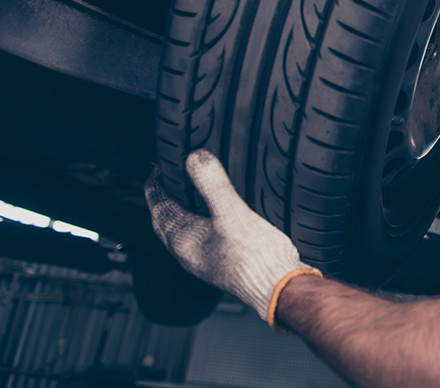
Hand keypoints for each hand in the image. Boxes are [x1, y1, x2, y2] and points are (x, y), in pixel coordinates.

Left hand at [145, 150, 318, 323]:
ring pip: (182, 234)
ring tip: (189, 198)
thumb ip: (213, 184)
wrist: (279, 288)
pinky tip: (217, 223)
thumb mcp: (233, 213)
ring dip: (180, 214)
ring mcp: (206, 262)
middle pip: (165, 223)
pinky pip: (201, 241)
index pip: (159, 208)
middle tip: (167, 182)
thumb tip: (194, 157)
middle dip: (163, 201)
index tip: (157, 169)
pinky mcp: (223, 266)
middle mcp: (189, 254)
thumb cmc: (255, 258)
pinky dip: (199, 226)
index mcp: (184, 240)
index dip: (155, 186)